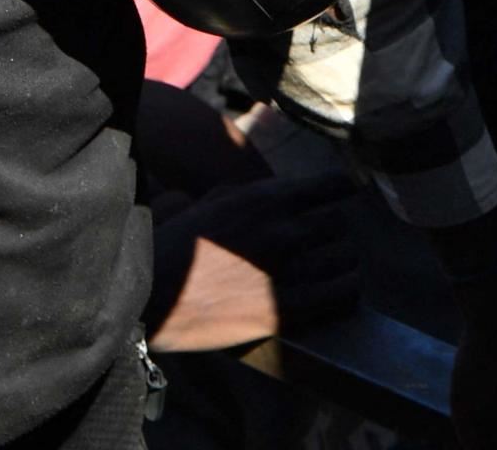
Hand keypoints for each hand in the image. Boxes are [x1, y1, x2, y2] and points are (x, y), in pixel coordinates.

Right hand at [148, 177, 365, 353]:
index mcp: (265, 200)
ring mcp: (286, 271)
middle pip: (338, 223)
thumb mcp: (209, 203)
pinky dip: (347, 289)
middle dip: (332, 231)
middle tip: (323, 242)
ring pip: (345, 256)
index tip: (341, 197)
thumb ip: (248, 194)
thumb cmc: (173, 248)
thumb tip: (272, 192)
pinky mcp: (284, 311)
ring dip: (341, 260)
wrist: (149, 298)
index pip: (331, 185)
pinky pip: (342, 293)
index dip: (340, 191)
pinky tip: (341, 289)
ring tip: (332, 267)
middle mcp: (282, 231)